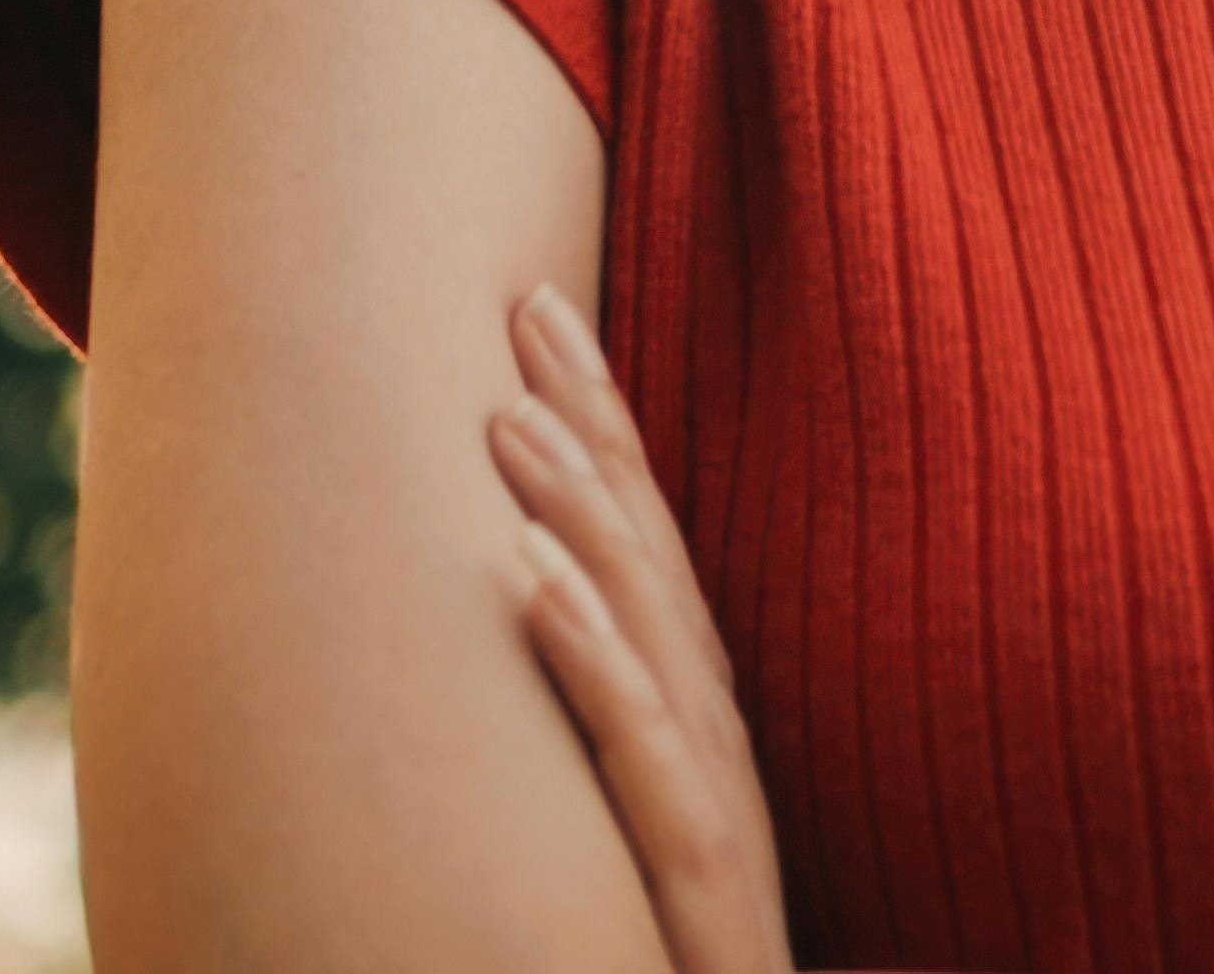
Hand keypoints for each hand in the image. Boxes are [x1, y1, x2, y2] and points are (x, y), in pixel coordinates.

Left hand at [483, 280, 794, 973]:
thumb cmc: (669, 958)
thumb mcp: (616, 834)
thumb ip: (592, 744)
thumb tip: (499, 621)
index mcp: (696, 723)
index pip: (647, 547)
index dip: (603, 427)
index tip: (540, 312)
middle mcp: (714, 745)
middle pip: (655, 557)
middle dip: (595, 425)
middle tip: (525, 304)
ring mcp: (714, 808)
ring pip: (652, 635)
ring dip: (582, 516)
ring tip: (508, 417)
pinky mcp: (700, 882)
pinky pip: (642, 758)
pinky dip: (593, 662)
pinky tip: (531, 586)